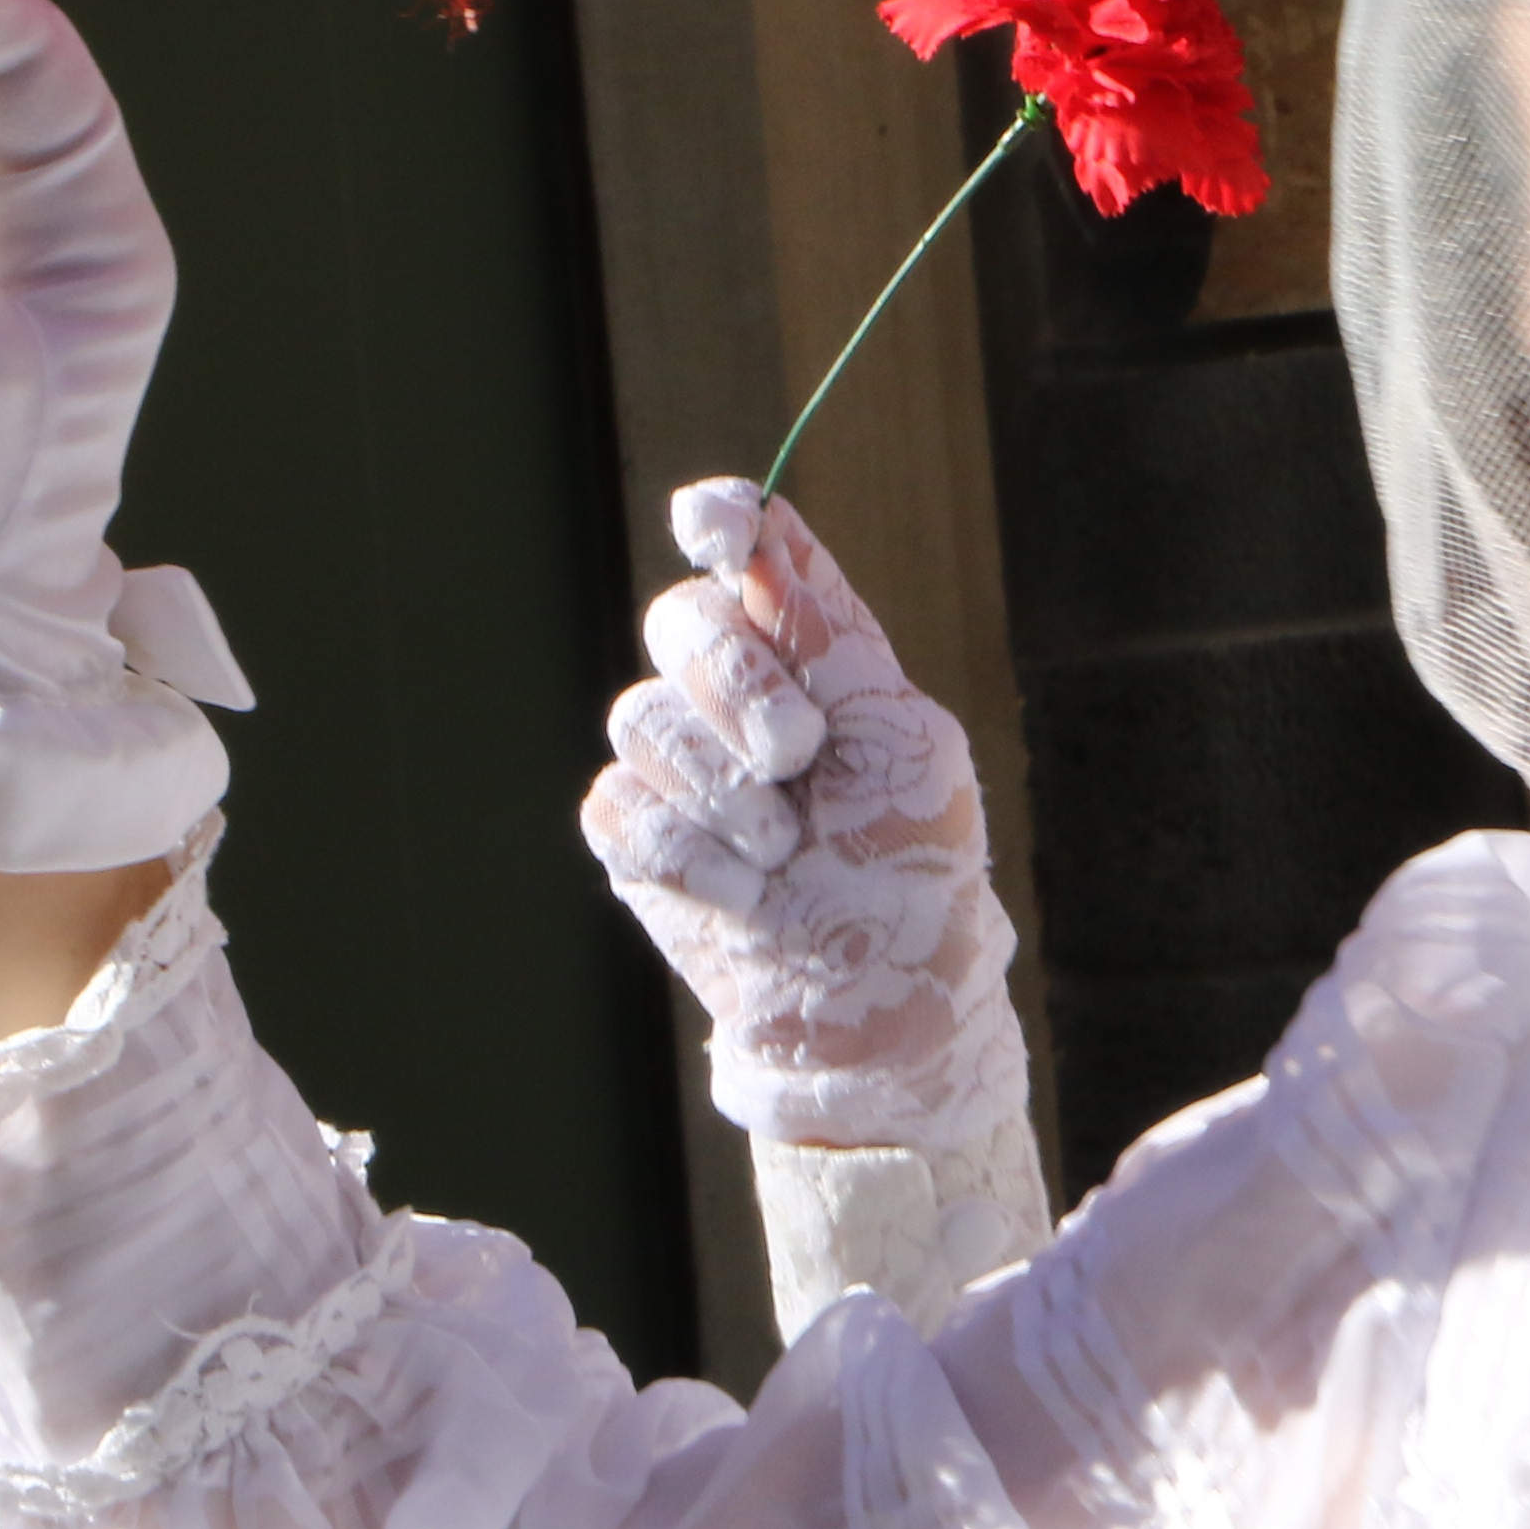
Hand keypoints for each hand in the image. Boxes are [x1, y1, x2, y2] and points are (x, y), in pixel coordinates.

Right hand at [583, 480, 1023, 1155]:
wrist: (874, 1005)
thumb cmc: (911, 871)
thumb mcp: (906, 744)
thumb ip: (835, 640)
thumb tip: (767, 526)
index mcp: (813, 654)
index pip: (748, 555)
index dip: (721, 523)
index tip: (714, 524)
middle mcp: (734, 693)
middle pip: (679, 622)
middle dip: (736, 685)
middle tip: (796, 753)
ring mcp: (676, 764)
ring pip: (641, 719)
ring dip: (723, 792)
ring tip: (784, 850)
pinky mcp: (633, 836)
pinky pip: (617, 808)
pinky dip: (687, 854)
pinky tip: (743, 892)